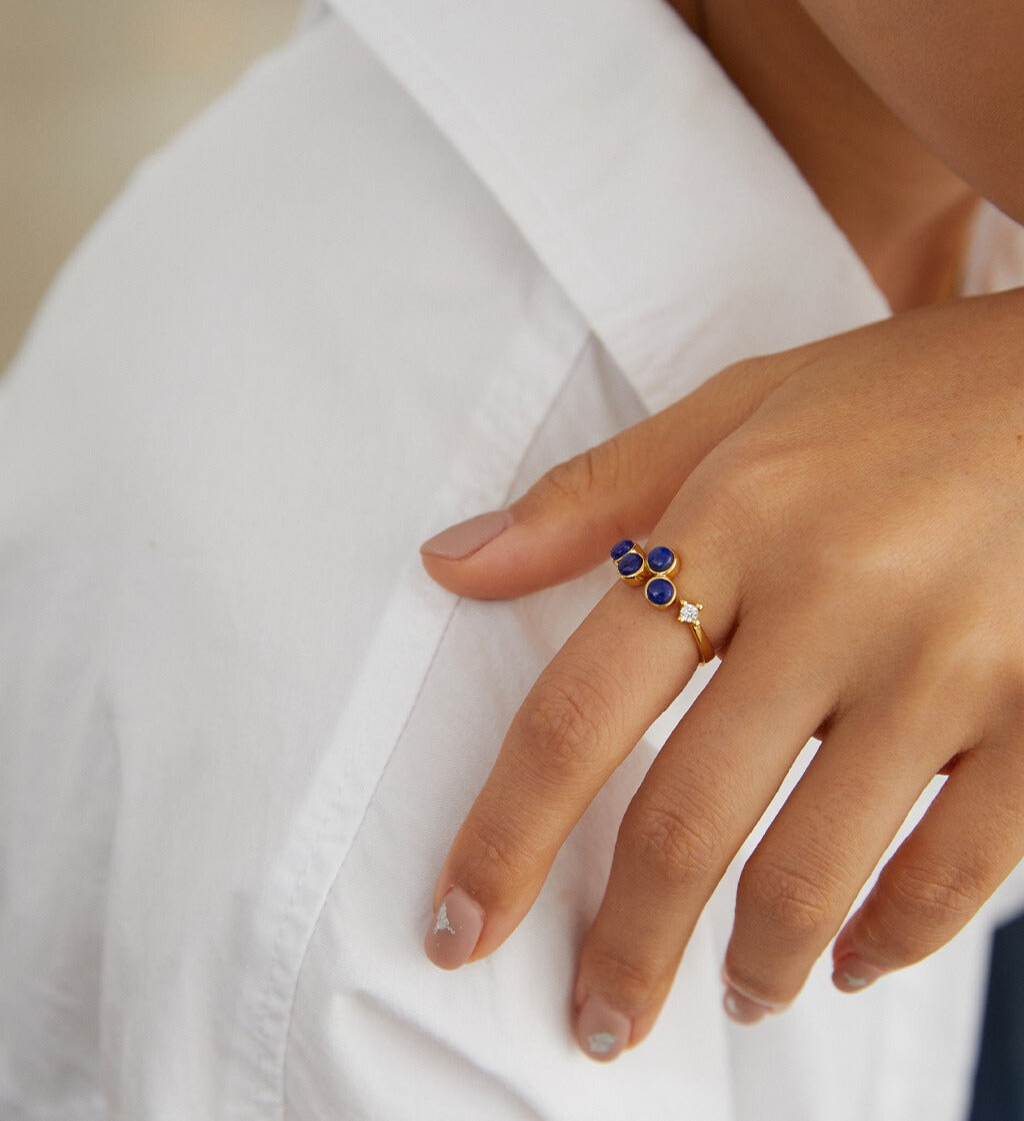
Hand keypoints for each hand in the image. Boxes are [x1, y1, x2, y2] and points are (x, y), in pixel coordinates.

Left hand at [417, 287, 1023, 1059]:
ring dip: (753, 961)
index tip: (462, 923)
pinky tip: (852, 958)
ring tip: (731, 993)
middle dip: (625, 945)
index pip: (578, 712)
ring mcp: (946, 666)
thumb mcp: (738, 410)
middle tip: (599, 1016)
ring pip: (815, 871)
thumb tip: (454, 563)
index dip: (505, 839)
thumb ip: (590, 498)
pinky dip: (893, 938)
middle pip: (685, 820)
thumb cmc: (904, 396)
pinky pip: (958, 870)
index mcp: (731, 522)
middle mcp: (830, 600)